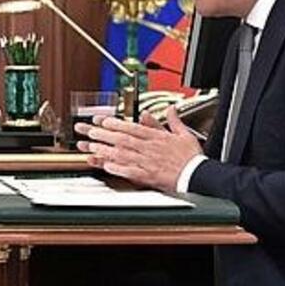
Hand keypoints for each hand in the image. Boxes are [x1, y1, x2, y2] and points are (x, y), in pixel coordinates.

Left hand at [75, 106, 201, 191]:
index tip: (100, 120)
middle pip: (122, 138)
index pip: (131, 126)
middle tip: (87, 131)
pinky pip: (130, 171)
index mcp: (156, 137)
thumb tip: (170, 109)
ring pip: (123, 153)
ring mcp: (147, 162)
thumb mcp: (184, 134)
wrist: (197, 175)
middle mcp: (149, 148)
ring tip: (91, 146)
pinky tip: (106, 166)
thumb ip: (173, 121)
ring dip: (106, 150)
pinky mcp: (148, 176)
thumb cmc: (190, 157)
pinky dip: (118, 168)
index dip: (114, 123)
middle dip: (103, 134)